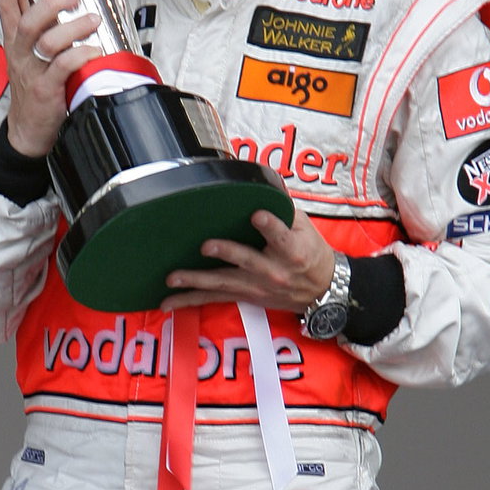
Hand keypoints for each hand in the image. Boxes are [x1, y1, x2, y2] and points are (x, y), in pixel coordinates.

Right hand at [0, 0, 97, 158]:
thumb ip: (44, 30)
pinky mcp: (45, 91)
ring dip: (72, 28)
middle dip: (49, 3)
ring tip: (93, 20)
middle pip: (27, 21)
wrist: (28, 131)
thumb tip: (63, 1)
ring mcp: (31, 72)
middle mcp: (20, 54)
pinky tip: (94, 50)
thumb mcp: (33, 56)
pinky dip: (80, 55)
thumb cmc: (37, 88)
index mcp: (16, 42)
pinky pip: (62, 67)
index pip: (7, 6)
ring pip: (47, 42)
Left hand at [161, 204, 336, 314]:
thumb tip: (260, 187)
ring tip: (174, 278)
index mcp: (292, 251)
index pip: (281, 236)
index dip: (269, 226)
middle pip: (246, 261)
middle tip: (206, 246)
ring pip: (223, 284)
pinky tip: (168, 302)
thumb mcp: (305, 229)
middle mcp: (273, 271)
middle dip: (226, 253)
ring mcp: (256, 286)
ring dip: (196, 281)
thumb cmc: (311, 253)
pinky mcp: (244, 296)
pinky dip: (189, 301)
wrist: (321, 291)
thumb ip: (283, 211)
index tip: (258, 215)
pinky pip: (214, 298)